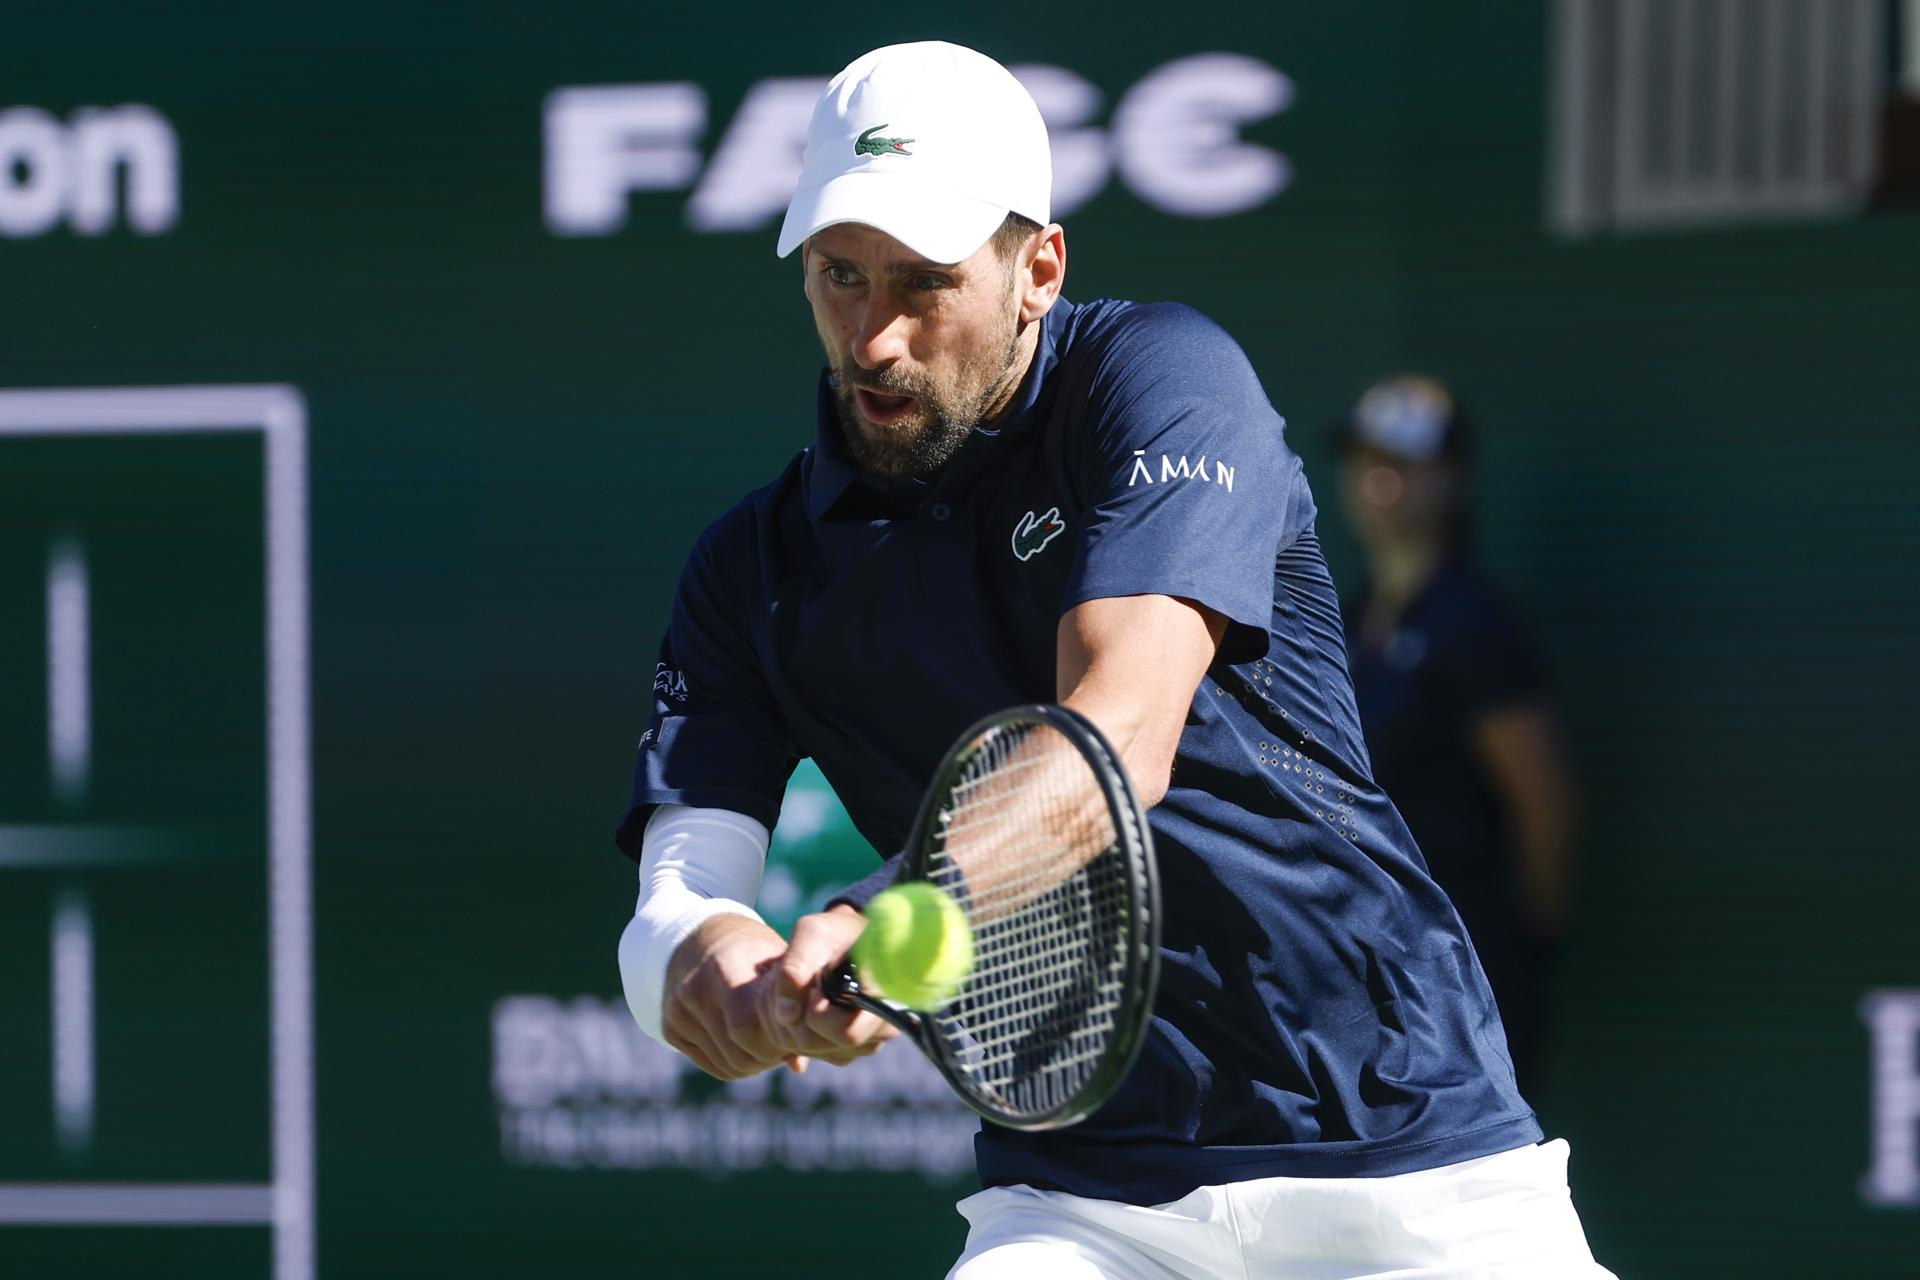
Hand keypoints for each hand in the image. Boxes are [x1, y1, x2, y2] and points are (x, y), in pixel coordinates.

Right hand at [660, 914, 794, 1079]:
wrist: (702, 939)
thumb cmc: (753, 952)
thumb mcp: (780, 964)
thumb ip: (794, 1005)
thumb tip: (798, 1066)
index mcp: (723, 967)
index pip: (748, 1027)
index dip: (779, 1039)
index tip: (795, 1031)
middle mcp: (694, 990)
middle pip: (738, 1052)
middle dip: (769, 1055)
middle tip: (786, 1041)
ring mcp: (678, 1012)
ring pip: (727, 1065)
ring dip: (754, 1061)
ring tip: (768, 1038)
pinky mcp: (670, 1029)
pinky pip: (711, 1065)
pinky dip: (734, 1061)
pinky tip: (746, 1041)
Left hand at [769, 905, 896, 1069]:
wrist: (851, 938)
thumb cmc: (836, 932)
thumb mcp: (812, 934)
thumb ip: (795, 967)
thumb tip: (787, 1015)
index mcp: (885, 996)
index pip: (848, 1033)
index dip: (819, 1016)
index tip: (811, 989)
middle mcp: (886, 1023)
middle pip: (831, 1047)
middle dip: (804, 1021)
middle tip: (805, 990)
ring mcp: (874, 1038)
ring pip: (825, 1053)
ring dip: (804, 1027)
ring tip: (809, 994)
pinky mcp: (859, 1045)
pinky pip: (825, 1054)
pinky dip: (809, 1034)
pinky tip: (811, 1007)